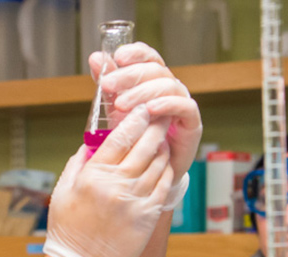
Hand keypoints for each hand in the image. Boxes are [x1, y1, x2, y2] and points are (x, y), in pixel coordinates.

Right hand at [44, 106, 172, 256]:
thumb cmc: (68, 231)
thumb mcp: (62, 192)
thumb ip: (77, 164)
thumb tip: (91, 144)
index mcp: (93, 177)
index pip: (120, 137)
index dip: (135, 119)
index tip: (142, 108)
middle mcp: (116, 186)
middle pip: (145, 145)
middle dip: (155, 126)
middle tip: (161, 116)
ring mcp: (135, 202)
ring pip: (158, 164)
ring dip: (162, 148)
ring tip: (162, 141)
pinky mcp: (148, 217)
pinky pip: (164, 186)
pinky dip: (166, 171)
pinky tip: (164, 165)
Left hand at [89, 42, 202, 192]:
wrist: (148, 171)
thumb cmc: (135, 137)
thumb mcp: (116, 109)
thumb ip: (109, 85)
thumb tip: (95, 57)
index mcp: (152, 81)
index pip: (149, 57)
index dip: (136, 53)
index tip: (118, 57)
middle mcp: (169, 89)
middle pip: (156, 70)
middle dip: (130, 75)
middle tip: (108, 85)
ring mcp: (182, 104)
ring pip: (168, 86)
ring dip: (143, 92)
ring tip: (121, 104)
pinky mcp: (192, 123)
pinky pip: (185, 106)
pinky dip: (167, 104)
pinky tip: (150, 109)